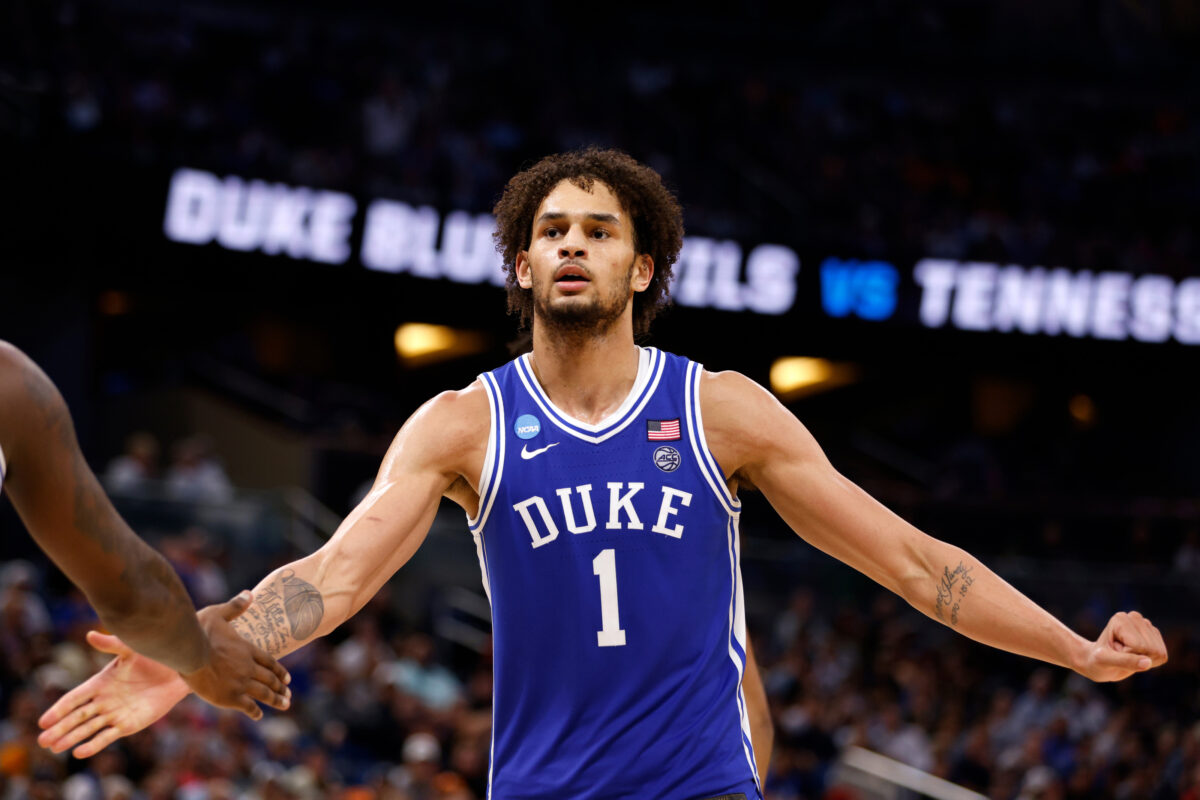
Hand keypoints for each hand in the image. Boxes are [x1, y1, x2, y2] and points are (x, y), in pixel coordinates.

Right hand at [37, 631, 190, 757]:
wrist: (178, 670)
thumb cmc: (153, 655)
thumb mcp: (131, 648)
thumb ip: (111, 644)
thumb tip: (90, 634)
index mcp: (100, 683)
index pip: (74, 699)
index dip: (59, 710)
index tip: (43, 721)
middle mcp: (103, 701)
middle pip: (77, 717)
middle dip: (60, 728)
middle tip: (42, 741)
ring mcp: (114, 714)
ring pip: (88, 729)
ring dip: (71, 739)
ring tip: (54, 749)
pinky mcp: (128, 725)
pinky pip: (108, 736)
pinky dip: (94, 745)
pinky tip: (79, 753)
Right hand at [180, 591, 290, 718]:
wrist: (189, 651)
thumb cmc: (200, 631)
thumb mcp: (218, 613)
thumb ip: (234, 606)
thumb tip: (249, 593)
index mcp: (247, 650)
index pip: (269, 662)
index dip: (279, 671)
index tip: (287, 678)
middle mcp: (248, 667)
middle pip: (270, 678)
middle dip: (280, 687)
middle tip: (288, 695)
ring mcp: (240, 683)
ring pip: (264, 693)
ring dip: (276, 699)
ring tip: (285, 704)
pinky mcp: (229, 697)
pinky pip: (247, 706)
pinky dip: (255, 711)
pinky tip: (259, 715)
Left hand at [1077, 610, 1167, 681]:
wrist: (1098, 662)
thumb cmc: (1097, 661)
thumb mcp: (1105, 661)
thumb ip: (1125, 661)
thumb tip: (1148, 662)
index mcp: (1120, 619)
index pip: (1140, 647)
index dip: (1127, 655)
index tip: (1113, 652)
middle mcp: (1135, 617)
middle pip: (1152, 649)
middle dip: (1136, 657)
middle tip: (1120, 654)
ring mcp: (1146, 625)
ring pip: (1158, 653)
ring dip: (1142, 659)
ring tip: (1126, 654)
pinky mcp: (1155, 636)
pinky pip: (1162, 656)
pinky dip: (1150, 661)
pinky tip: (1136, 655)